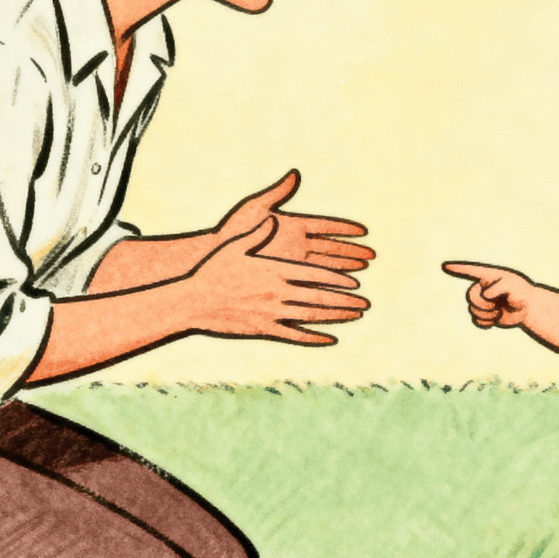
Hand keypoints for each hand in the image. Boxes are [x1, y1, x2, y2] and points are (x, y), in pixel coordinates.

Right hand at [187, 226, 369, 344]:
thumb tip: (274, 218)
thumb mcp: (235, 245)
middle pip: (319, 297)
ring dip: (337, 317)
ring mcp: (271, 314)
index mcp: (274, 271)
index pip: (314, 275)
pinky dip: (315, 338)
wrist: (192, 301)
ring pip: (311, 316)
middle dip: (345, 300)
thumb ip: (258, 232)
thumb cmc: (212, 269)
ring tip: (356, 316)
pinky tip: (331, 340)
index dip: (337, 279)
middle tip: (366, 303)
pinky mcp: (263, 330)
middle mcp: (277, 293)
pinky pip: (294, 336)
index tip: (355, 282)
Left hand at [213, 170, 374, 273]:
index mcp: (292, 226)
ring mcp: (290, 262)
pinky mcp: (283, 276)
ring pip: (324, 267)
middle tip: (371, 256)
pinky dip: (325, 286)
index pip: (325, 226)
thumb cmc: (231, 231)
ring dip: (344, 270)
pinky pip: (309, 282)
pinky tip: (339, 291)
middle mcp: (295, 245)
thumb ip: (277, 193)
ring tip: (362, 272)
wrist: (212, 256)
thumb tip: (295, 174)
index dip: (344, 229)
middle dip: (351, 252)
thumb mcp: (254, 209)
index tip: (363, 231)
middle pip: (330, 248)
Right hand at [441, 262, 535, 327]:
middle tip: (496, 305)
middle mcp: (482, 288)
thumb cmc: (522, 293)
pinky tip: (495, 321)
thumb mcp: (514, 286)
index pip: (470, 271)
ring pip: (473, 309)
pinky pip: (477, 321)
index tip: (444, 266)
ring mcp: (482, 302)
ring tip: (499, 312)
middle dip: (482, 303)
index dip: (457, 269)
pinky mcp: (484, 315)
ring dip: (487, 314)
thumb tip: (485, 296)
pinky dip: (485, 323)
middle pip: (471, 296)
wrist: (528, 309)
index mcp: (488, 277)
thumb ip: (500, 287)